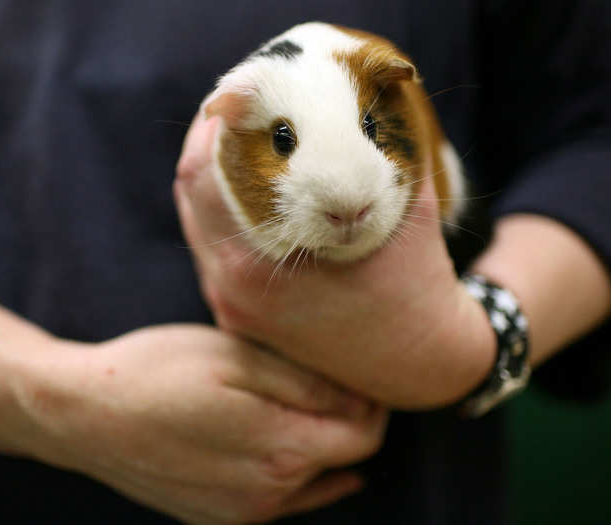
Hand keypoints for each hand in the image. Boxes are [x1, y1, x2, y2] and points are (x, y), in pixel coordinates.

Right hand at [22, 324, 385, 523]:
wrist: (82, 415)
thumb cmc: (158, 370)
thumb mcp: (237, 357)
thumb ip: (305, 384)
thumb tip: (360, 401)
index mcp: (281, 451)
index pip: (363, 438)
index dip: (372, 403)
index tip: (360, 372)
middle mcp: (268, 495)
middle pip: (340, 460)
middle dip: (347, 420)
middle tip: (332, 378)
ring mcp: (239, 514)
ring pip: (310, 482)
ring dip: (319, 445)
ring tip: (306, 404)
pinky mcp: (215, 518)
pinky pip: (276, 500)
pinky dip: (290, 471)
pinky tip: (280, 445)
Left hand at [174, 115, 494, 408]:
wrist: (420, 361)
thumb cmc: (417, 289)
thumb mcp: (406, 211)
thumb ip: (386, 151)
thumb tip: (378, 98)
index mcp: (254, 264)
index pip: (201, 176)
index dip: (211, 127)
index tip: (234, 98)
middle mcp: (230, 290)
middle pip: (191, 199)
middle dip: (209, 149)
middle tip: (235, 116)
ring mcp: (233, 308)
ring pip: (200, 228)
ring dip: (214, 184)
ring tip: (241, 150)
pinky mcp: (243, 319)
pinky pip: (215, 255)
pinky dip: (225, 218)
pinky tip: (251, 198)